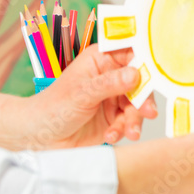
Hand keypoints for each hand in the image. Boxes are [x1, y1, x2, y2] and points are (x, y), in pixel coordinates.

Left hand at [29, 45, 157, 148]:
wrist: (39, 138)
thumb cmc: (52, 108)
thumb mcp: (81, 93)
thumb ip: (109, 84)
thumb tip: (136, 74)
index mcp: (102, 60)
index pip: (131, 54)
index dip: (145, 63)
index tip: (154, 76)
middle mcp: (112, 76)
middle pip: (140, 82)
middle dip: (143, 99)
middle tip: (147, 112)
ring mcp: (114, 98)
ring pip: (138, 104)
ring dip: (135, 119)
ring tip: (129, 132)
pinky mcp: (115, 118)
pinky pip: (130, 122)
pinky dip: (124, 130)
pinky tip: (111, 135)